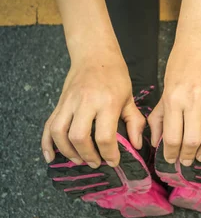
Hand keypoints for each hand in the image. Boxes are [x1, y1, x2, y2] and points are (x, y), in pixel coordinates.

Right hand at [41, 47, 145, 167]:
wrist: (94, 55)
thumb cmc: (115, 77)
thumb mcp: (130, 98)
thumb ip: (135, 122)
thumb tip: (136, 145)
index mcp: (107, 102)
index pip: (104, 136)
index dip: (109, 154)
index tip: (114, 162)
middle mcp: (85, 102)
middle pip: (79, 136)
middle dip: (87, 155)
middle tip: (96, 163)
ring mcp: (68, 102)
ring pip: (59, 132)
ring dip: (68, 151)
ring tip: (80, 160)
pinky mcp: (59, 103)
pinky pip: (48, 125)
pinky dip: (47, 143)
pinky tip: (51, 156)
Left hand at [148, 39, 200, 165]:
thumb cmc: (180, 66)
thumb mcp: (164, 90)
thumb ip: (159, 117)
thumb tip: (157, 142)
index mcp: (175, 99)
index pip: (173, 137)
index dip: (171, 154)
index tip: (170, 159)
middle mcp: (194, 101)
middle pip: (193, 141)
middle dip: (188, 156)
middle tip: (185, 161)